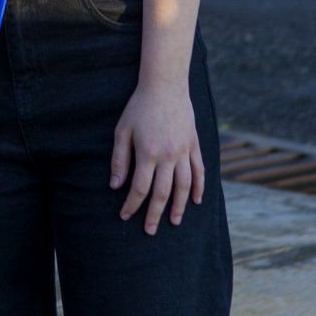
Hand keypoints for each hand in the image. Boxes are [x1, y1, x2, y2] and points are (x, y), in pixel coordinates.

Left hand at [110, 79, 205, 234]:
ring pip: (184, 186)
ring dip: (179, 206)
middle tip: (149, 231)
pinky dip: (199, 187)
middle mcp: (168, 155)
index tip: (125, 216)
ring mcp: (184, 151)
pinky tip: (196, 200)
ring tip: (174, 222)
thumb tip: (115, 186)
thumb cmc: (139, 107)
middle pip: (163, 193)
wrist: (165, 85)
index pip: (139, 188)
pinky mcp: (194, 144)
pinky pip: (199, 170)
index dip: (132, 205)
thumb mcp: (122, 130)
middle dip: (155, 214)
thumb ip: (119, 159)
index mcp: (148, 153)